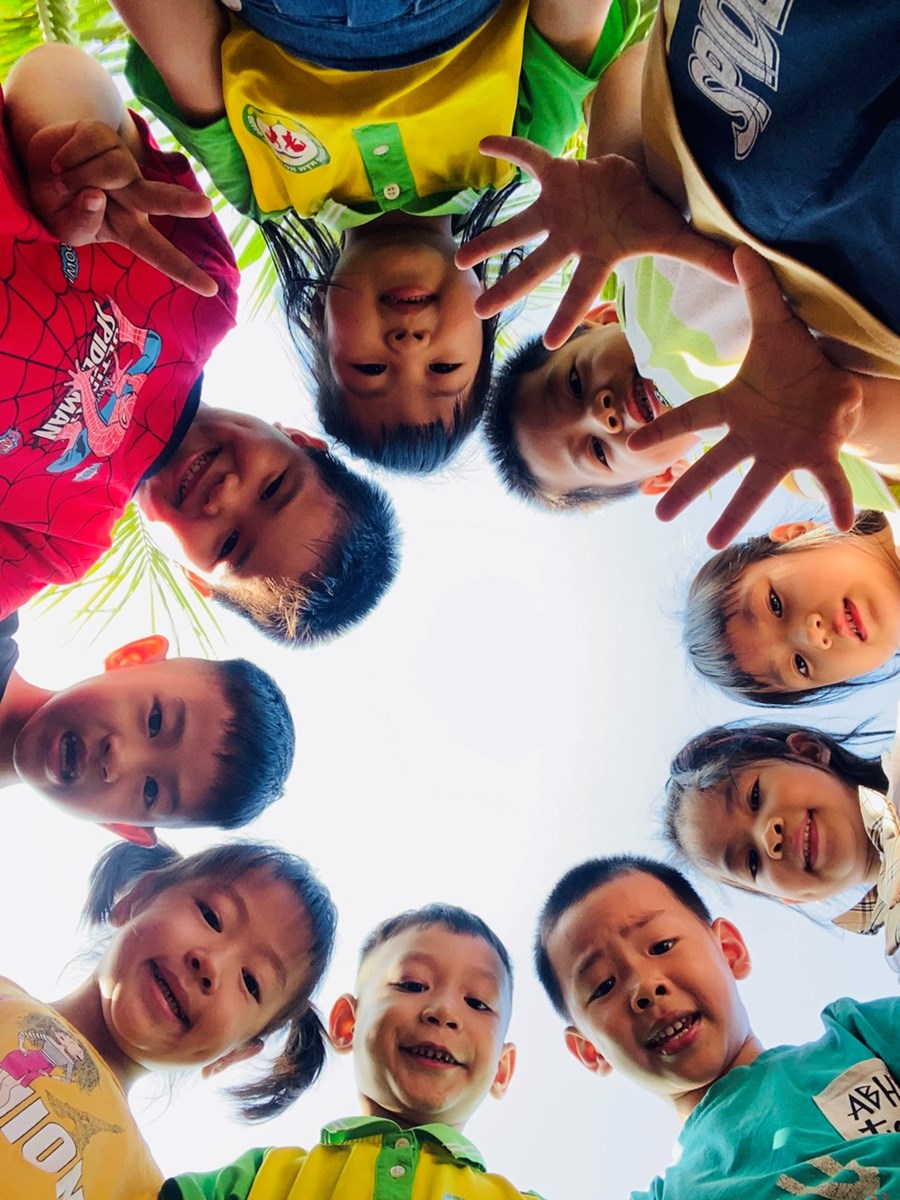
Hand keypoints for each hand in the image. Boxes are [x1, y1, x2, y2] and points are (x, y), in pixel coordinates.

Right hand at [24, 120, 217, 295]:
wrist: (36, 165)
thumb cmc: (58, 205)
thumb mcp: (65, 230)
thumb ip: (81, 223)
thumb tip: (96, 195)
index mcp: (129, 228)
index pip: (159, 253)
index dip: (183, 271)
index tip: (211, 289)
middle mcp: (134, 195)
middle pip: (160, 199)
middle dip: (182, 203)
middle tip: (207, 207)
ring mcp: (124, 163)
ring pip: (111, 170)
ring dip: (76, 178)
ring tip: (63, 182)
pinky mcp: (106, 136)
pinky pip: (90, 147)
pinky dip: (68, 158)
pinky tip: (62, 163)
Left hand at [455, 135, 735, 347]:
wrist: (637, 182)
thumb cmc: (649, 216)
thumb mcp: (675, 237)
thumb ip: (702, 258)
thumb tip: (743, 277)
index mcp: (596, 255)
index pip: (581, 289)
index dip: (567, 312)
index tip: (550, 340)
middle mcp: (570, 238)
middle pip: (535, 266)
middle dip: (509, 287)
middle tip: (479, 309)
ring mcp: (559, 209)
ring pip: (518, 225)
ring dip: (490, 240)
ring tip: (461, 257)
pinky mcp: (555, 176)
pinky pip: (529, 160)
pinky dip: (508, 150)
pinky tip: (483, 145)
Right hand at [627, 246, 863, 547]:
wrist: (836, 378)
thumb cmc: (797, 359)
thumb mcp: (776, 323)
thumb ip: (757, 291)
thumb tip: (737, 249)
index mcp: (735, 406)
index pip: (693, 417)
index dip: (664, 429)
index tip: (634, 446)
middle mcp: (750, 437)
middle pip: (714, 465)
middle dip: (687, 490)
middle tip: (659, 516)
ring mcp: (780, 451)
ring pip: (755, 487)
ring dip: (736, 515)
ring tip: (712, 543)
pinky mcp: (815, 455)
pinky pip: (826, 480)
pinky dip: (835, 500)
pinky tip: (841, 522)